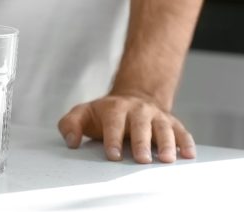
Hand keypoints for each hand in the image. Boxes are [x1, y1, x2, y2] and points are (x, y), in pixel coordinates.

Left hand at [57, 94, 195, 163]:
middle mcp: (137, 110)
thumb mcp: (82, 114)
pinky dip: (186, 141)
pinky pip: (181, 131)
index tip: (113, 155)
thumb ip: (70, 125)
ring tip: (167, 159)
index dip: (113, 139)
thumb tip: (71, 141)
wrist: (131, 99)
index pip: (113, 123)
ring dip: (166, 143)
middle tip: (142, 159)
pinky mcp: (171, 122)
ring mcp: (155, 116)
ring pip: (163, 128)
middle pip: (140, 126)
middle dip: (141, 142)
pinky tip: (188, 154)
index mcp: (114, 108)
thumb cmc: (104, 114)